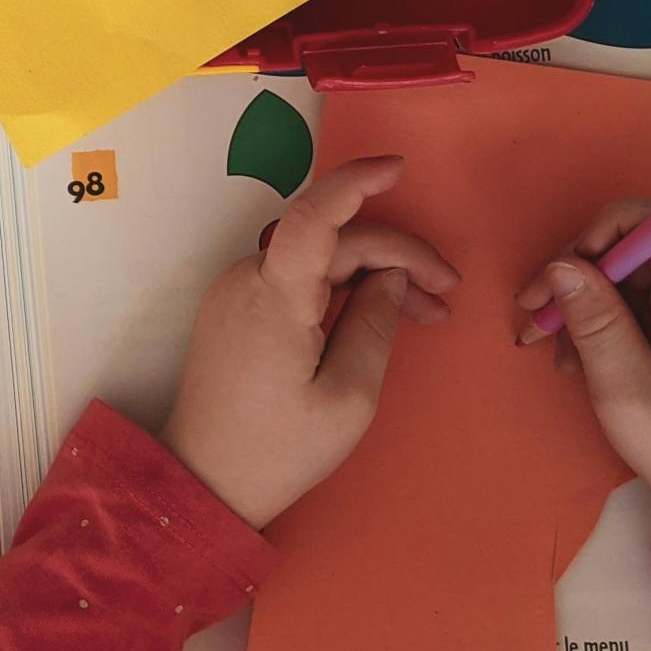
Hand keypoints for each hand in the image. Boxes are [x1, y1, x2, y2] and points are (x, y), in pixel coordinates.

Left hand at [162, 156, 457, 529]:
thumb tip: (391, 277)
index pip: (315, 215)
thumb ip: (375, 325)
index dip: (356, 182)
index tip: (399, 168)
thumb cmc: (277, 450)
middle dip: (396, 257)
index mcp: (274, 296)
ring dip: (372, 274)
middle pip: (331, 242)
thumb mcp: (348, 396)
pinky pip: (297, 281)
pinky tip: (378, 315)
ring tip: (426, 312)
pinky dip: (340, 289)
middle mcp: (247, 280)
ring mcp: (236, 293)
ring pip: (317, 260)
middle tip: (447, 295)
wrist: (203, 482)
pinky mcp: (236, 311)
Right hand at [513, 205, 650, 568]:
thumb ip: (596, 324)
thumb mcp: (627, 395)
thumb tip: (560, 264)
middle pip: (647, 246)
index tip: (564, 274)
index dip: (608, 231)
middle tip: (539, 326)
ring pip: (647, 272)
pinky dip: (622, 316)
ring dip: (598, 303)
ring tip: (566, 356)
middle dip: (586, 277)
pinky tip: (597, 356)